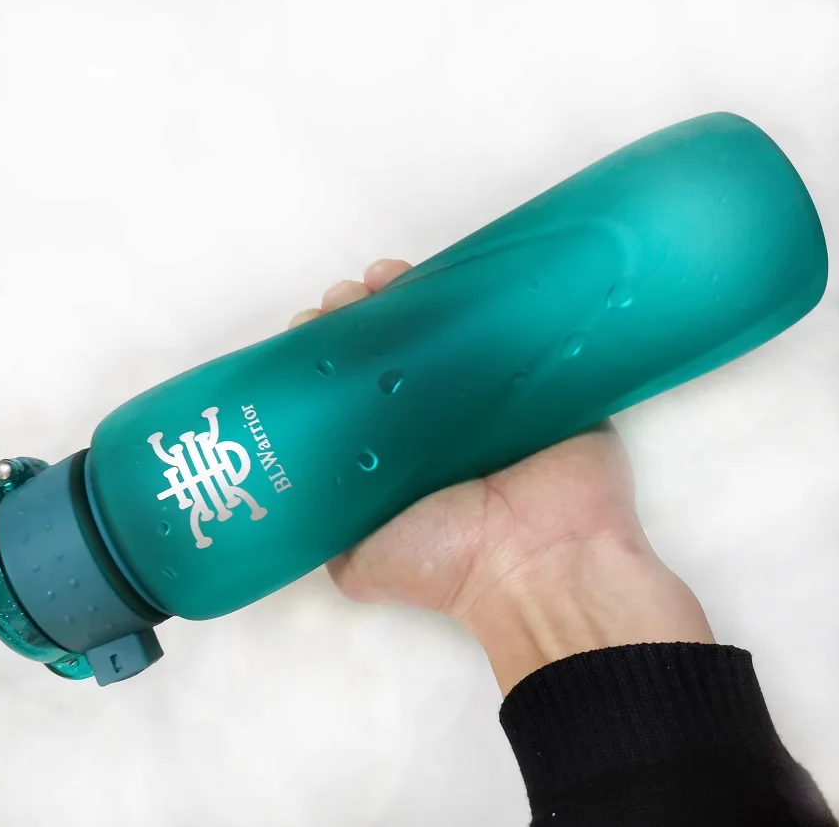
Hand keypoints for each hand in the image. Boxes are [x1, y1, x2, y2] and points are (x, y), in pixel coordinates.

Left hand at [290, 260, 714, 693]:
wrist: (541, 560)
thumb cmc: (450, 562)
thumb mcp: (362, 563)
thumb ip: (329, 537)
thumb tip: (296, 512)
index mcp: (395, 455)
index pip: (350, 393)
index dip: (325, 360)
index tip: (306, 334)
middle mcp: (436, 423)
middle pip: (390, 354)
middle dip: (358, 320)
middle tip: (339, 302)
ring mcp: (487, 396)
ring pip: (440, 331)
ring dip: (407, 298)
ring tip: (377, 279)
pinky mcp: (537, 377)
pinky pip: (503, 324)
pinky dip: (475, 294)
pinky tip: (443, 274)